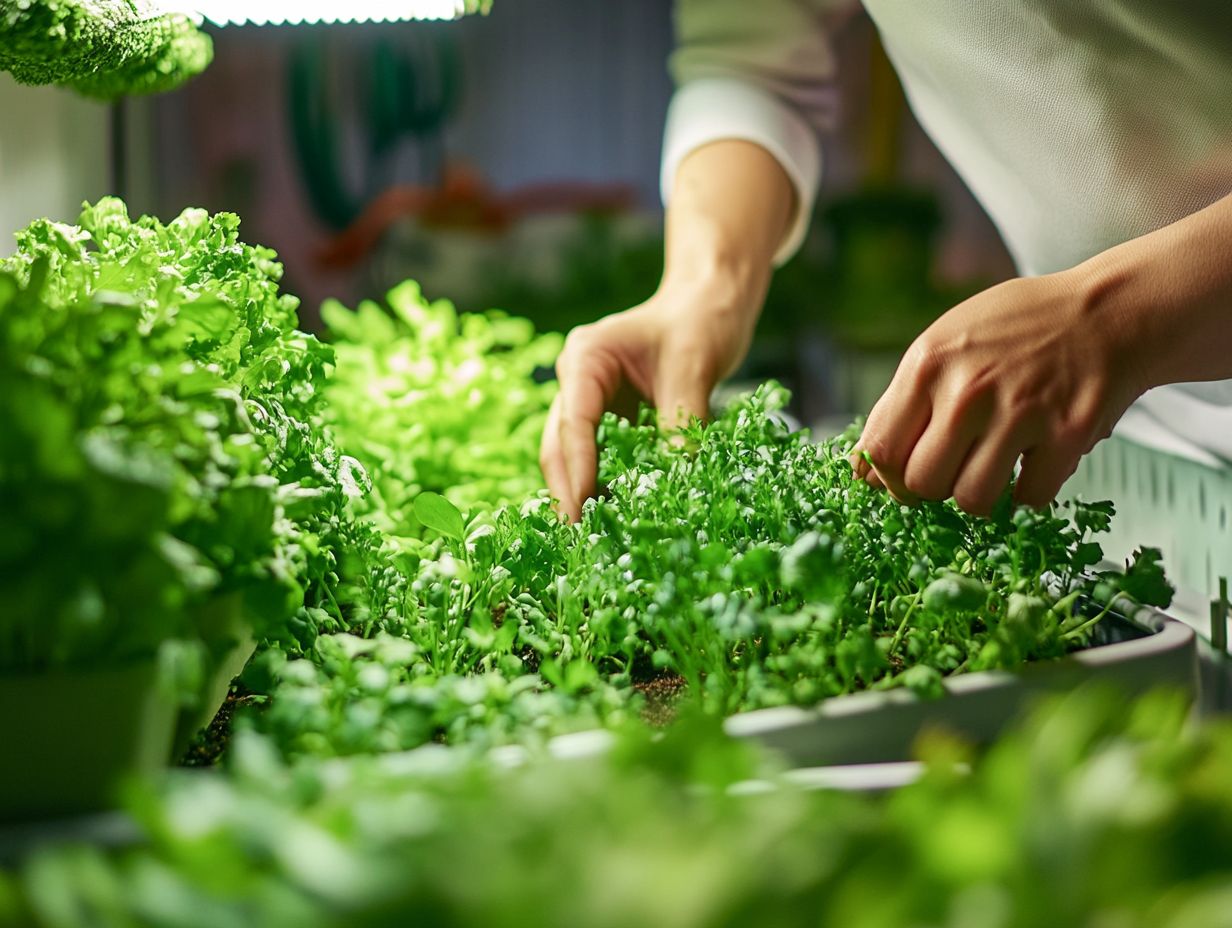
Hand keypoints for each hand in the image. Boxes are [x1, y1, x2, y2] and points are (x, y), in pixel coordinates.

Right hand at [541, 282, 757, 520]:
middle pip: (560, 444)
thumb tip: (679, 480)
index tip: (581, 509)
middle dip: (568, 491)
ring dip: (582, 494)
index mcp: (586, 357)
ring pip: (574, 456)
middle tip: (578, 537)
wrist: (711, 304)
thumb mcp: (693, 369)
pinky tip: (616, 517)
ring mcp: (591, 402)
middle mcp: (578, 381)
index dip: (578, 468)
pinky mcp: (611, 420)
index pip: (574, 420)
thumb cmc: (701, 321)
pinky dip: (606, 486)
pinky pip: (601, 458)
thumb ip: (681, 423)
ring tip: (593, 537)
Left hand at [854, 271, 1146, 515]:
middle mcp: (968, 390)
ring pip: (971, 500)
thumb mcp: (945, 344)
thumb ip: (902, 403)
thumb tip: (862, 470)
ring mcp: (1019, 413)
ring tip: (993, 467)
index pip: (880, 450)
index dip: (886, 478)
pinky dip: (1029, 493)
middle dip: (933, 487)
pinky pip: (1029, 499)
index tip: (903, 479)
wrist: (1108, 313)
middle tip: (955, 468)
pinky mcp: (1067, 435)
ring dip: (980, 495)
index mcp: (928, 364)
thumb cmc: (1018, 331)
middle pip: (920, 483)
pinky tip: (1034, 463)